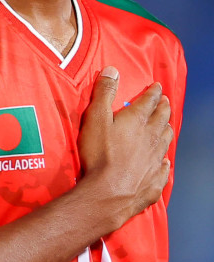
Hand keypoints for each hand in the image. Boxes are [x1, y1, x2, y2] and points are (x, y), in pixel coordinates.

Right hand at [76, 67, 171, 230]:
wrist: (109, 192)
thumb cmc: (99, 154)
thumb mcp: (95, 118)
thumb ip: (103, 93)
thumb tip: (112, 70)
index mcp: (138, 121)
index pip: (149, 101)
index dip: (153, 92)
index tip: (157, 86)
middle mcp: (152, 138)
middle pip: (162, 119)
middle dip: (163, 108)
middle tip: (164, 102)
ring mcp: (156, 159)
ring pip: (166, 140)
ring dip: (166, 130)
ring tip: (165, 126)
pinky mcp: (155, 179)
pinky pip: (164, 167)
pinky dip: (164, 160)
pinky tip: (164, 161)